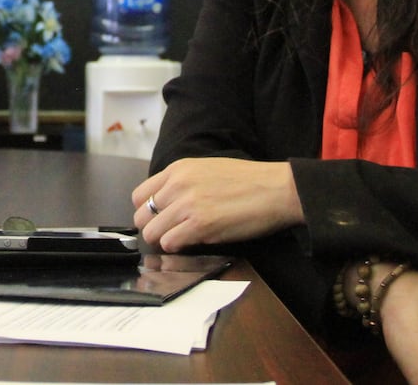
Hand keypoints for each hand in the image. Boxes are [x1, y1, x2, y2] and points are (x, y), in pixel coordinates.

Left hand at [130, 157, 303, 252]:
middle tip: (169, 233)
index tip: (158, 218)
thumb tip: (167, 203)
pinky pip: (170, 243)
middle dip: (153, 228)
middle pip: (142, 216)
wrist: (277, 189)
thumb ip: (183, 182)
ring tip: (182, 239)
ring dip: (164, 240)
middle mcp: (178, 185)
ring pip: (152, 232)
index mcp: (179, 169)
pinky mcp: (199, 225)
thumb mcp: (207, 169)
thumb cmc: (249, 181)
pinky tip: (191, 243)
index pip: (140, 195)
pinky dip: (177, 247)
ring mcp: (187, 205)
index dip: (147, 211)